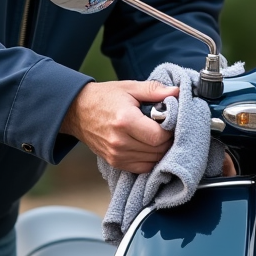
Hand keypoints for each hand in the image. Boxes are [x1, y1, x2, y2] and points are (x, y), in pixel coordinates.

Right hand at [60, 80, 178, 173]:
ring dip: (160, 150)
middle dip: (168, 140)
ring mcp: (117, 155)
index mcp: (125, 120)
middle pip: (158, 150)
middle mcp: (120, 141)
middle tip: (166, 128)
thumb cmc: (104, 97)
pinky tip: (148, 146)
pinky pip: (143, 167)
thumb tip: (178, 92)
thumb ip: (154, 90)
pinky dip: (150, 158)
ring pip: (153, 160)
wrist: (77, 111)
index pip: (158, 136)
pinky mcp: (115, 162)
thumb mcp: (129, 88)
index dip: (170, 130)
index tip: (169, 121)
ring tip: (156, 136)